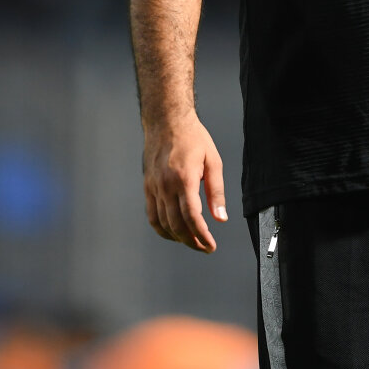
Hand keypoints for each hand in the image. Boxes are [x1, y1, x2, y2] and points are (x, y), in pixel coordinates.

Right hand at [142, 114, 227, 252]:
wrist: (166, 121)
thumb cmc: (193, 137)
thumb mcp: (212, 160)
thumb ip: (216, 191)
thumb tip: (221, 218)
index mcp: (184, 178)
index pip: (192, 217)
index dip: (202, 235)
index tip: (211, 246)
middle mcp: (166, 186)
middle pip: (177, 225)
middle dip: (192, 241)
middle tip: (205, 248)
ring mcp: (154, 187)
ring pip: (163, 223)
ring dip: (178, 238)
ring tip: (193, 242)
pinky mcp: (148, 187)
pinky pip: (152, 215)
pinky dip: (162, 229)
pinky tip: (173, 233)